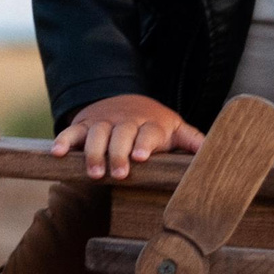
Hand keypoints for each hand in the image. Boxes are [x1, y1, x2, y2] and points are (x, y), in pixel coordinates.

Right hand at [49, 95, 205, 180]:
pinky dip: (64, 140)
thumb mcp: (175, 130)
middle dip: (118, 153)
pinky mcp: (84, 124)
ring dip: (94, 152)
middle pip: (121, 133)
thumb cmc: (155, 125)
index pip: (148, 132)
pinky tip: (58, 153)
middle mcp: (126, 121)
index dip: (143, 143)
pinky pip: (72, 131)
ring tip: (94, 172)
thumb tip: (215, 152)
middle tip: (118, 173)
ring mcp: (104, 121)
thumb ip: (192, 141)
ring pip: (97, 133)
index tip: (140, 157)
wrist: (126, 100)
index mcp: (151, 124)